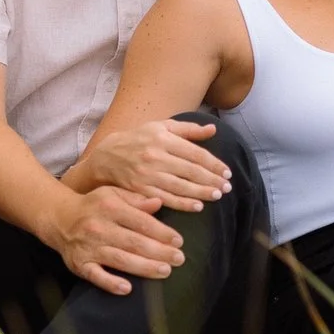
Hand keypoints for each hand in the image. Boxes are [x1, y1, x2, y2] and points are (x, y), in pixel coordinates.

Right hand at [47, 186, 186, 295]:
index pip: (141, 222)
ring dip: (144, 267)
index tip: (178, 241)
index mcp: (110, 207)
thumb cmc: (93, 206)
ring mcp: (89, 247)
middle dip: (159, 252)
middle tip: (179, 259)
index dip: (162, 232)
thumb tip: (159, 202)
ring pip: (120, 259)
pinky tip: (126, 288)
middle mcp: (99, 227)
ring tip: (165, 271)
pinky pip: (96, 275)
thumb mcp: (113, 195)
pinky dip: (110, 283)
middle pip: (134, 242)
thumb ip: (136, 200)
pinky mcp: (80, 264)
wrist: (60, 219)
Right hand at [74, 118, 232, 209]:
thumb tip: (213, 129)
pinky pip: (166, 199)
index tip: (227, 172)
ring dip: (202, 192)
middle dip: (212, 179)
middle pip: (190, 170)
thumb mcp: (160, 127)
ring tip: (217, 195)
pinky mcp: (141, 189)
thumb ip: (188, 129)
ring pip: (180, 186)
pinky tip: (197, 206)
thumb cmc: (138, 139)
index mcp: (162, 138)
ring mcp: (147, 174)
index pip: (195, 153)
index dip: (214, 164)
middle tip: (227, 187)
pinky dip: (183, 203)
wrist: (106, 157)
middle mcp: (155, 155)